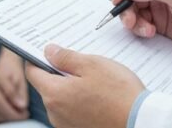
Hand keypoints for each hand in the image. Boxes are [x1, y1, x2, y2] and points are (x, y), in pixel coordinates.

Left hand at [27, 44, 143, 127]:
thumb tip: (49, 51)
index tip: (46, 50)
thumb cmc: (119, 93)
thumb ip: (65, 57)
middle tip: (80, 63)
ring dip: (71, 88)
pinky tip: (99, 96)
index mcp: (54, 94)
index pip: (32, 72)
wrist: (139, 122)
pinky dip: (80, 102)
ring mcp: (66, 125)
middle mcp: (54, 113)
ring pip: (61, 99)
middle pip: (47, 86)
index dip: (36, 58)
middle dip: (59, 73)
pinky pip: (72, 111)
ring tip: (95, 80)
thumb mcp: (92, 65)